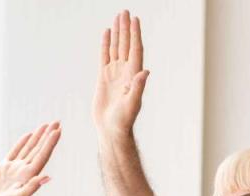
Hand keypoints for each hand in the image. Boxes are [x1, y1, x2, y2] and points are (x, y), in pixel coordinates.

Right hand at [0, 121, 61, 195]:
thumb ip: (32, 187)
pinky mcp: (4, 169)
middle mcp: (24, 170)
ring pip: (29, 148)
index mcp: (29, 175)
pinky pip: (15, 152)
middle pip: (39, 149)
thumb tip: (47, 177)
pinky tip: (28, 135)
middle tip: (57, 121)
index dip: (50, 142)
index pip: (42, 155)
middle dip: (48, 135)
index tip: (58, 130)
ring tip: (46, 125)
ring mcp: (15, 168)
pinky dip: (22, 143)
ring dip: (38, 137)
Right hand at [92, 10, 149, 136]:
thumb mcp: (132, 104)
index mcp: (134, 75)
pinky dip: (106, 45)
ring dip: (117, 33)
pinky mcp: (104, 78)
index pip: (135, 49)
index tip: (134, 19)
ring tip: (117, 18)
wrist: (111, 130)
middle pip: (126, 44)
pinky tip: (107, 34)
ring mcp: (115, 73)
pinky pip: (105, 56)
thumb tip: (145, 72)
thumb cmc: (124, 120)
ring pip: (116, 48)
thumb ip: (138, 87)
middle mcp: (126, 71)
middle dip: (126, 28)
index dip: (135, 34)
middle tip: (125, 12)